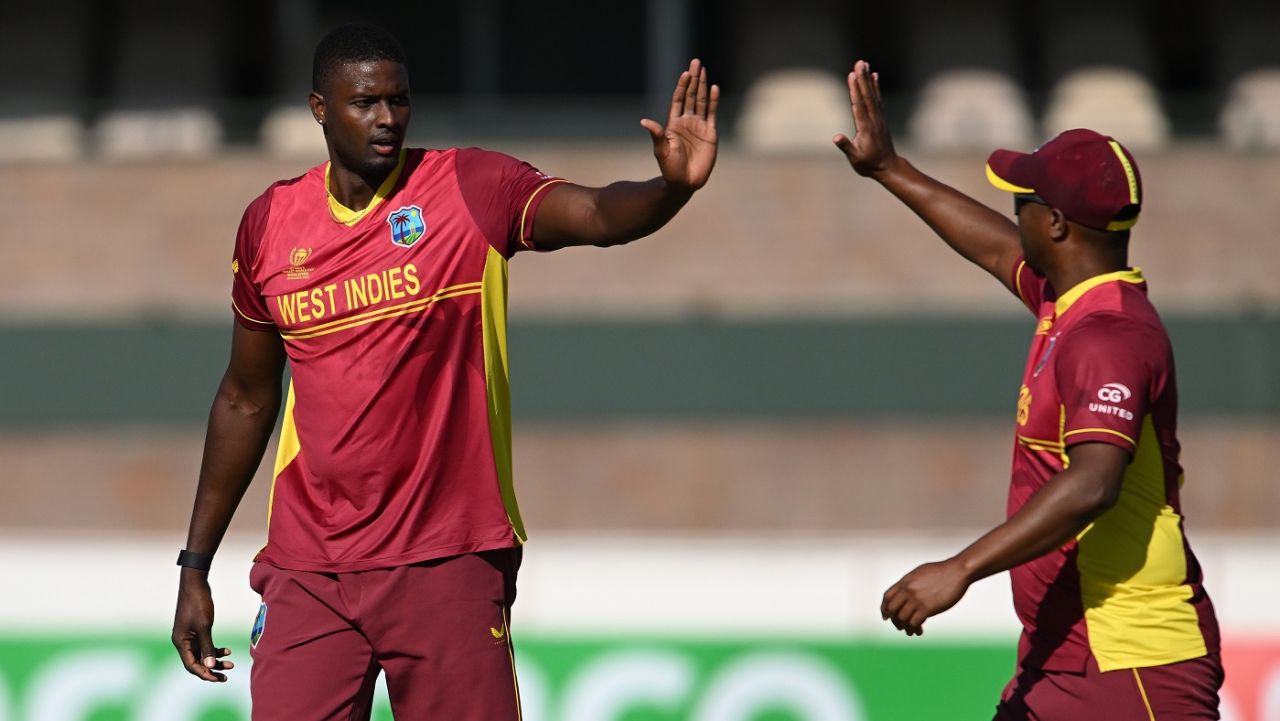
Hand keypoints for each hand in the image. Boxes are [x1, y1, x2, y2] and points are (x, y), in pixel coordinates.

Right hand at [172, 571, 235, 681]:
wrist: (195, 584)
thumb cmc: (198, 603)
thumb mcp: (205, 626)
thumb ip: (208, 647)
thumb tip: (210, 666)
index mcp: (181, 642)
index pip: (191, 665)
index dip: (204, 674)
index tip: (218, 678)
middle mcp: (183, 641)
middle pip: (197, 662)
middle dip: (211, 670)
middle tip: (226, 676)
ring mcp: (189, 635)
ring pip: (202, 654)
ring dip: (215, 660)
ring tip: (231, 664)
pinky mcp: (196, 629)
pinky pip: (205, 645)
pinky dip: (215, 649)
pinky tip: (227, 650)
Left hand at [641, 58, 718, 192]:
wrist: (685, 183)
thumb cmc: (670, 168)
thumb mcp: (661, 151)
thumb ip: (657, 134)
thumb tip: (644, 121)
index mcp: (673, 123)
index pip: (678, 99)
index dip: (682, 86)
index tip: (685, 73)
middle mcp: (686, 121)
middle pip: (690, 95)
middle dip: (693, 79)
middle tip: (696, 62)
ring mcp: (699, 126)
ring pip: (701, 101)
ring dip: (703, 86)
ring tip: (704, 70)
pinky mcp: (710, 133)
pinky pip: (712, 113)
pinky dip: (714, 101)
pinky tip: (714, 88)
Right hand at [833, 60, 897, 177]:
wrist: (888, 167)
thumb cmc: (869, 164)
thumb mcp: (855, 158)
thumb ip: (846, 147)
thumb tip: (836, 137)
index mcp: (865, 127)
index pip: (859, 105)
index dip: (855, 90)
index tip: (852, 75)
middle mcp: (873, 119)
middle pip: (866, 95)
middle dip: (862, 78)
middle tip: (860, 62)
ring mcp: (878, 118)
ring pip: (872, 95)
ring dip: (868, 79)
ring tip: (865, 64)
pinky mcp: (880, 118)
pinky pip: (877, 99)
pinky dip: (875, 87)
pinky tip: (874, 77)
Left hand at [880, 558, 969, 635]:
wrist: (957, 571)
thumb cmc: (941, 571)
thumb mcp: (919, 574)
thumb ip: (910, 583)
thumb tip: (904, 591)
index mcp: (905, 581)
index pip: (887, 597)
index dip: (884, 608)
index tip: (886, 616)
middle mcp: (908, 590)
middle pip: (891, 610)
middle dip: (894, 620)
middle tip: (900, 626)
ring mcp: (917, 599)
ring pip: (902, 619)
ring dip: (905, 627)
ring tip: (911, 631)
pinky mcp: (927, 608)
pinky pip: (914, 623)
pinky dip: (914, 629)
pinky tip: (919, 631)